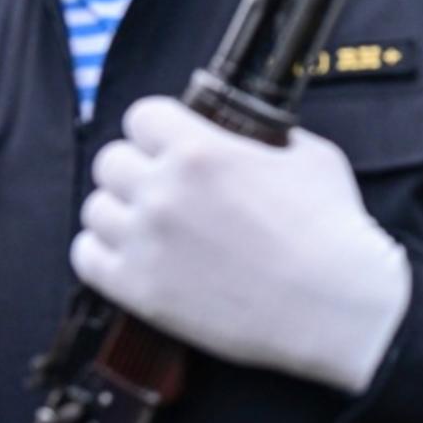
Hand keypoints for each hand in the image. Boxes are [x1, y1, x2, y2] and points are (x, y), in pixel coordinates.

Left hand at [70, 96, 411, 394]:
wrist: (335, 306)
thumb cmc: (332, 231)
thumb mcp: (309, 157)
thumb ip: (266, 139)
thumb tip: (249, 135)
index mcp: (200, 151)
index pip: (142, 116)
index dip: (159, 128)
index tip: (170, 142)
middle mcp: (164, 192)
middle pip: (110, 160)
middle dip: (137, 168)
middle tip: (161, 186)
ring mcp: (147, 243)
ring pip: (96, 209)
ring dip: (119, 212)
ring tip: (147, 224)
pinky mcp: (141, 291)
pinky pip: (87, 258)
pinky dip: (103, 253)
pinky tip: (131, 254)